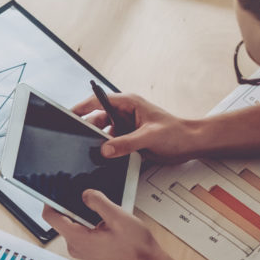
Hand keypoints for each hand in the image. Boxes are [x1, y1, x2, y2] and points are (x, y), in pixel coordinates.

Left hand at [44, 193, 166, 259]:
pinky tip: (103, 220)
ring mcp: (81, 249)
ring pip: (71, 223)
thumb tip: (85, 193)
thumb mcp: (118, 217)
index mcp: (78, 239)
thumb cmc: (136, 246)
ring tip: (101, 212)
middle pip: (60, 219)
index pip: (50, 217)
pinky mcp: (88, 248)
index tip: (56, 188)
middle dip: (71, 205)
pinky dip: (88, 221)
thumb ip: (98, 202)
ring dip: (82, 213)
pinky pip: (80, 230)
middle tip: (88, 197)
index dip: (50, 200)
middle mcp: (76, 246)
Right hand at [72, 89, 196, 160]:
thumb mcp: (149, 136)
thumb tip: (105, 149)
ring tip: (92, 153)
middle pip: (98, 120)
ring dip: (99, 143)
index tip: (68, 115)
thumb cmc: (176, 132)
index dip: (81, 107)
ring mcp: (126, 128)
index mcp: (128, 103)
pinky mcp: (129, 141)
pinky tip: (105, 159)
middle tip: (79, 142)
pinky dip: (108, 151)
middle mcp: (124, 114)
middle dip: (89, 130)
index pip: (97, 101)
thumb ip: (126, 143)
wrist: (191, 144)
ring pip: (104, 134)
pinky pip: (113, 145)